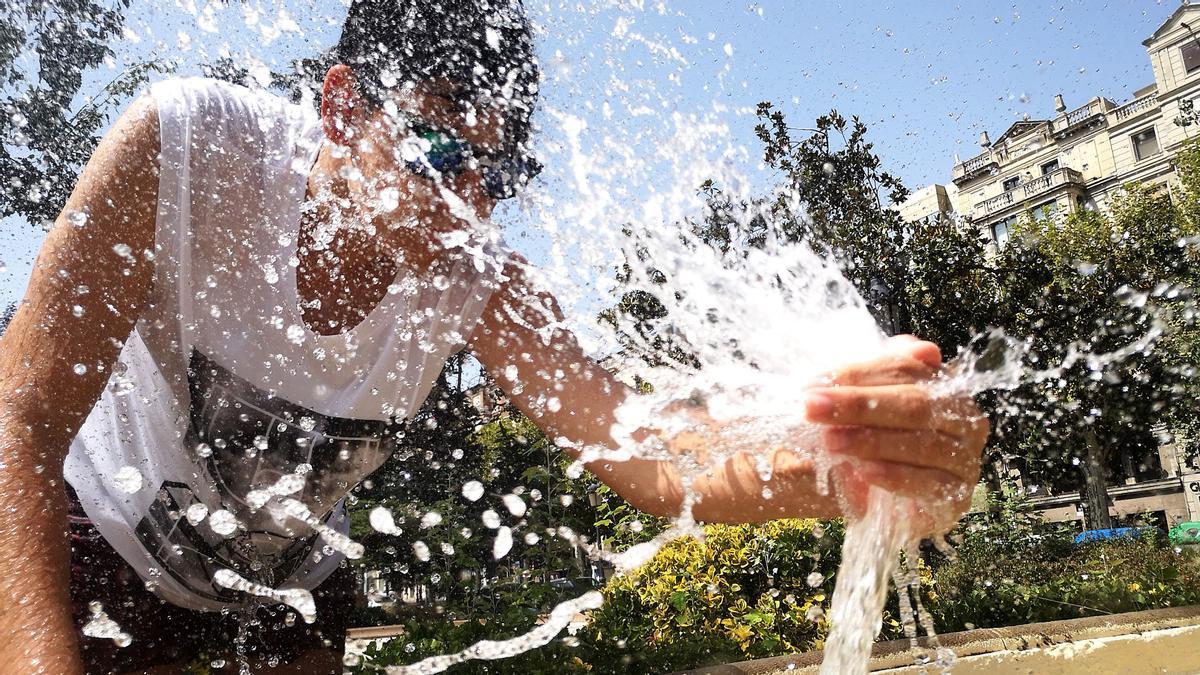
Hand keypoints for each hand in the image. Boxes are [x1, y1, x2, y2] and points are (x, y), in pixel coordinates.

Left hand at [804, 336, 988, 535]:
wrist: (863, 496)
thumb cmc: (863, 440)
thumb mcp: (861, 404)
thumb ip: (878, 373)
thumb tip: (921, 349)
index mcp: (942, 385)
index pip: (905, 369)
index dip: (859, 374)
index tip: (813, 382)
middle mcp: (963, 418)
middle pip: (914, 403)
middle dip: (859, 404)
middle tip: (813, 406)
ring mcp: (964, 458)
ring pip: (923, 443)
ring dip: (872, 441)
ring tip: (831, 440)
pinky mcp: (956, 497)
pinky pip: (930, 485)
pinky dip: (897, 476)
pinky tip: (865, 472)